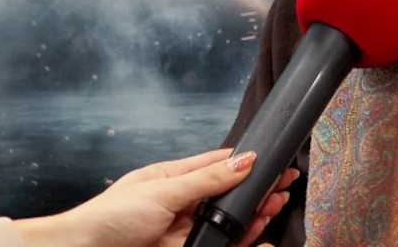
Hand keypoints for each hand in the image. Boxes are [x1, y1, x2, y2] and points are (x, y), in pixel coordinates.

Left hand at [16, 149, 297, 246]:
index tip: (273, 158)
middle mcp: (182, 202)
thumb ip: (205, 180)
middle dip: (257, 188)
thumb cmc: (110, 217)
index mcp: (173, 178)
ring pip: (228, 220)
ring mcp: (185, 228)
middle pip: (228, 194)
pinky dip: (242, 238)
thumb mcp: (162, 191)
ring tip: (277, 203)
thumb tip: (242, 161)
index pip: (217, 164)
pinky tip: (257, 229)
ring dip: (254, 213)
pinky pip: (221, 243)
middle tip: (286, 183)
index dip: (246, 161)